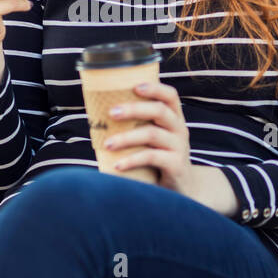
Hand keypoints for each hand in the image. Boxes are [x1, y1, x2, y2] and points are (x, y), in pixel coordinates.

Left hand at [103, 82, 198, 196]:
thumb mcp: (152, 140)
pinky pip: (152, 157)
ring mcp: (180, 147)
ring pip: (152, 134)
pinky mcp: (176, 165)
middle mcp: (180, 129)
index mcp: (174, 118)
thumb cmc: (157, 160)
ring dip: (126, 137)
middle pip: (160, 111)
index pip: (170, 96)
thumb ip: (137, 126)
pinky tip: (117, 164)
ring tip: (107, 144)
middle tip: (111, 112)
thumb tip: (97, 114)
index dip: (154, 88)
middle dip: (134, 109)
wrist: (179, 190)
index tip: (134, 87)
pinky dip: (132, 160)